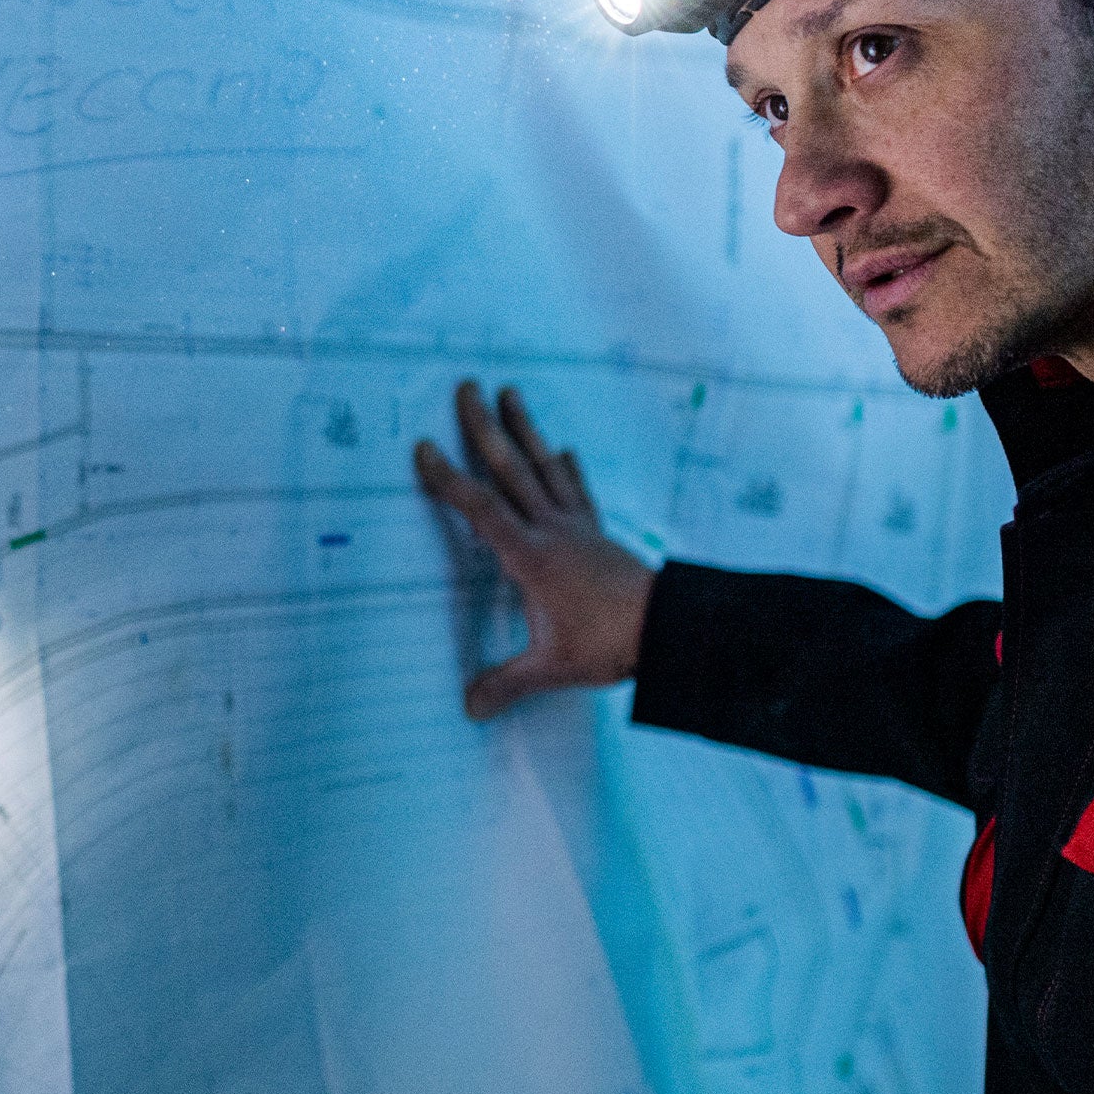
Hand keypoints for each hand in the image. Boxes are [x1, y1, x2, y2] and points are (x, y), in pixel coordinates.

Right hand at [413, 383, 655, 717]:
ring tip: (511, 392)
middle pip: (511, 470)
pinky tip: (562, 449)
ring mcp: (578, 526)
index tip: (424, 449)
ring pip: (544, 467)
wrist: (669, 629)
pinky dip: (566, 466)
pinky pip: (577, 490)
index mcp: (530, 557)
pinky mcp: (598, 533)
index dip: (449, 480)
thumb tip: (468, 706)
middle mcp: (552, 530)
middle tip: (466, 387)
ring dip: (525, 429)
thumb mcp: (551, 667)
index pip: (480, 510)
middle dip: (484, 429)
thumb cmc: (608, 644)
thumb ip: (506, 683)